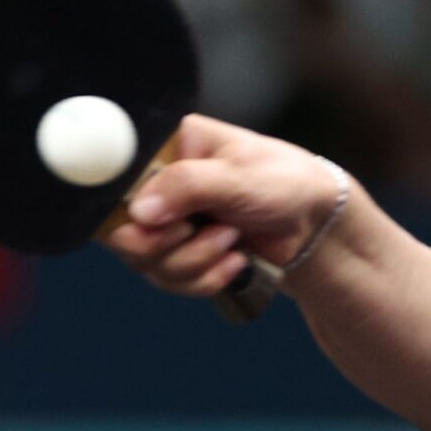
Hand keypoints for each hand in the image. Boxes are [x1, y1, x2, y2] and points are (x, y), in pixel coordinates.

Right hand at [99, 114, 343, 300]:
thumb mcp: (238, 175)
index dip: (130, 211)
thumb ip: (187, 186)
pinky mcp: (180, 254)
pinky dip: (204, 279)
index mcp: (166, 149)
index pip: (115, 181)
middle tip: (208, 230)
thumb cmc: (283, 182)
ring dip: (194, 261)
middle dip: (167, 245)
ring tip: (232, 240)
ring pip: (146, 262)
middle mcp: (158, 185)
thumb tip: (140, 212)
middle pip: (122, 232)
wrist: (314, 223)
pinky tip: (235, 262)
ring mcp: (167, 223)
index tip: (162, 220)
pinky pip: (168, 281)